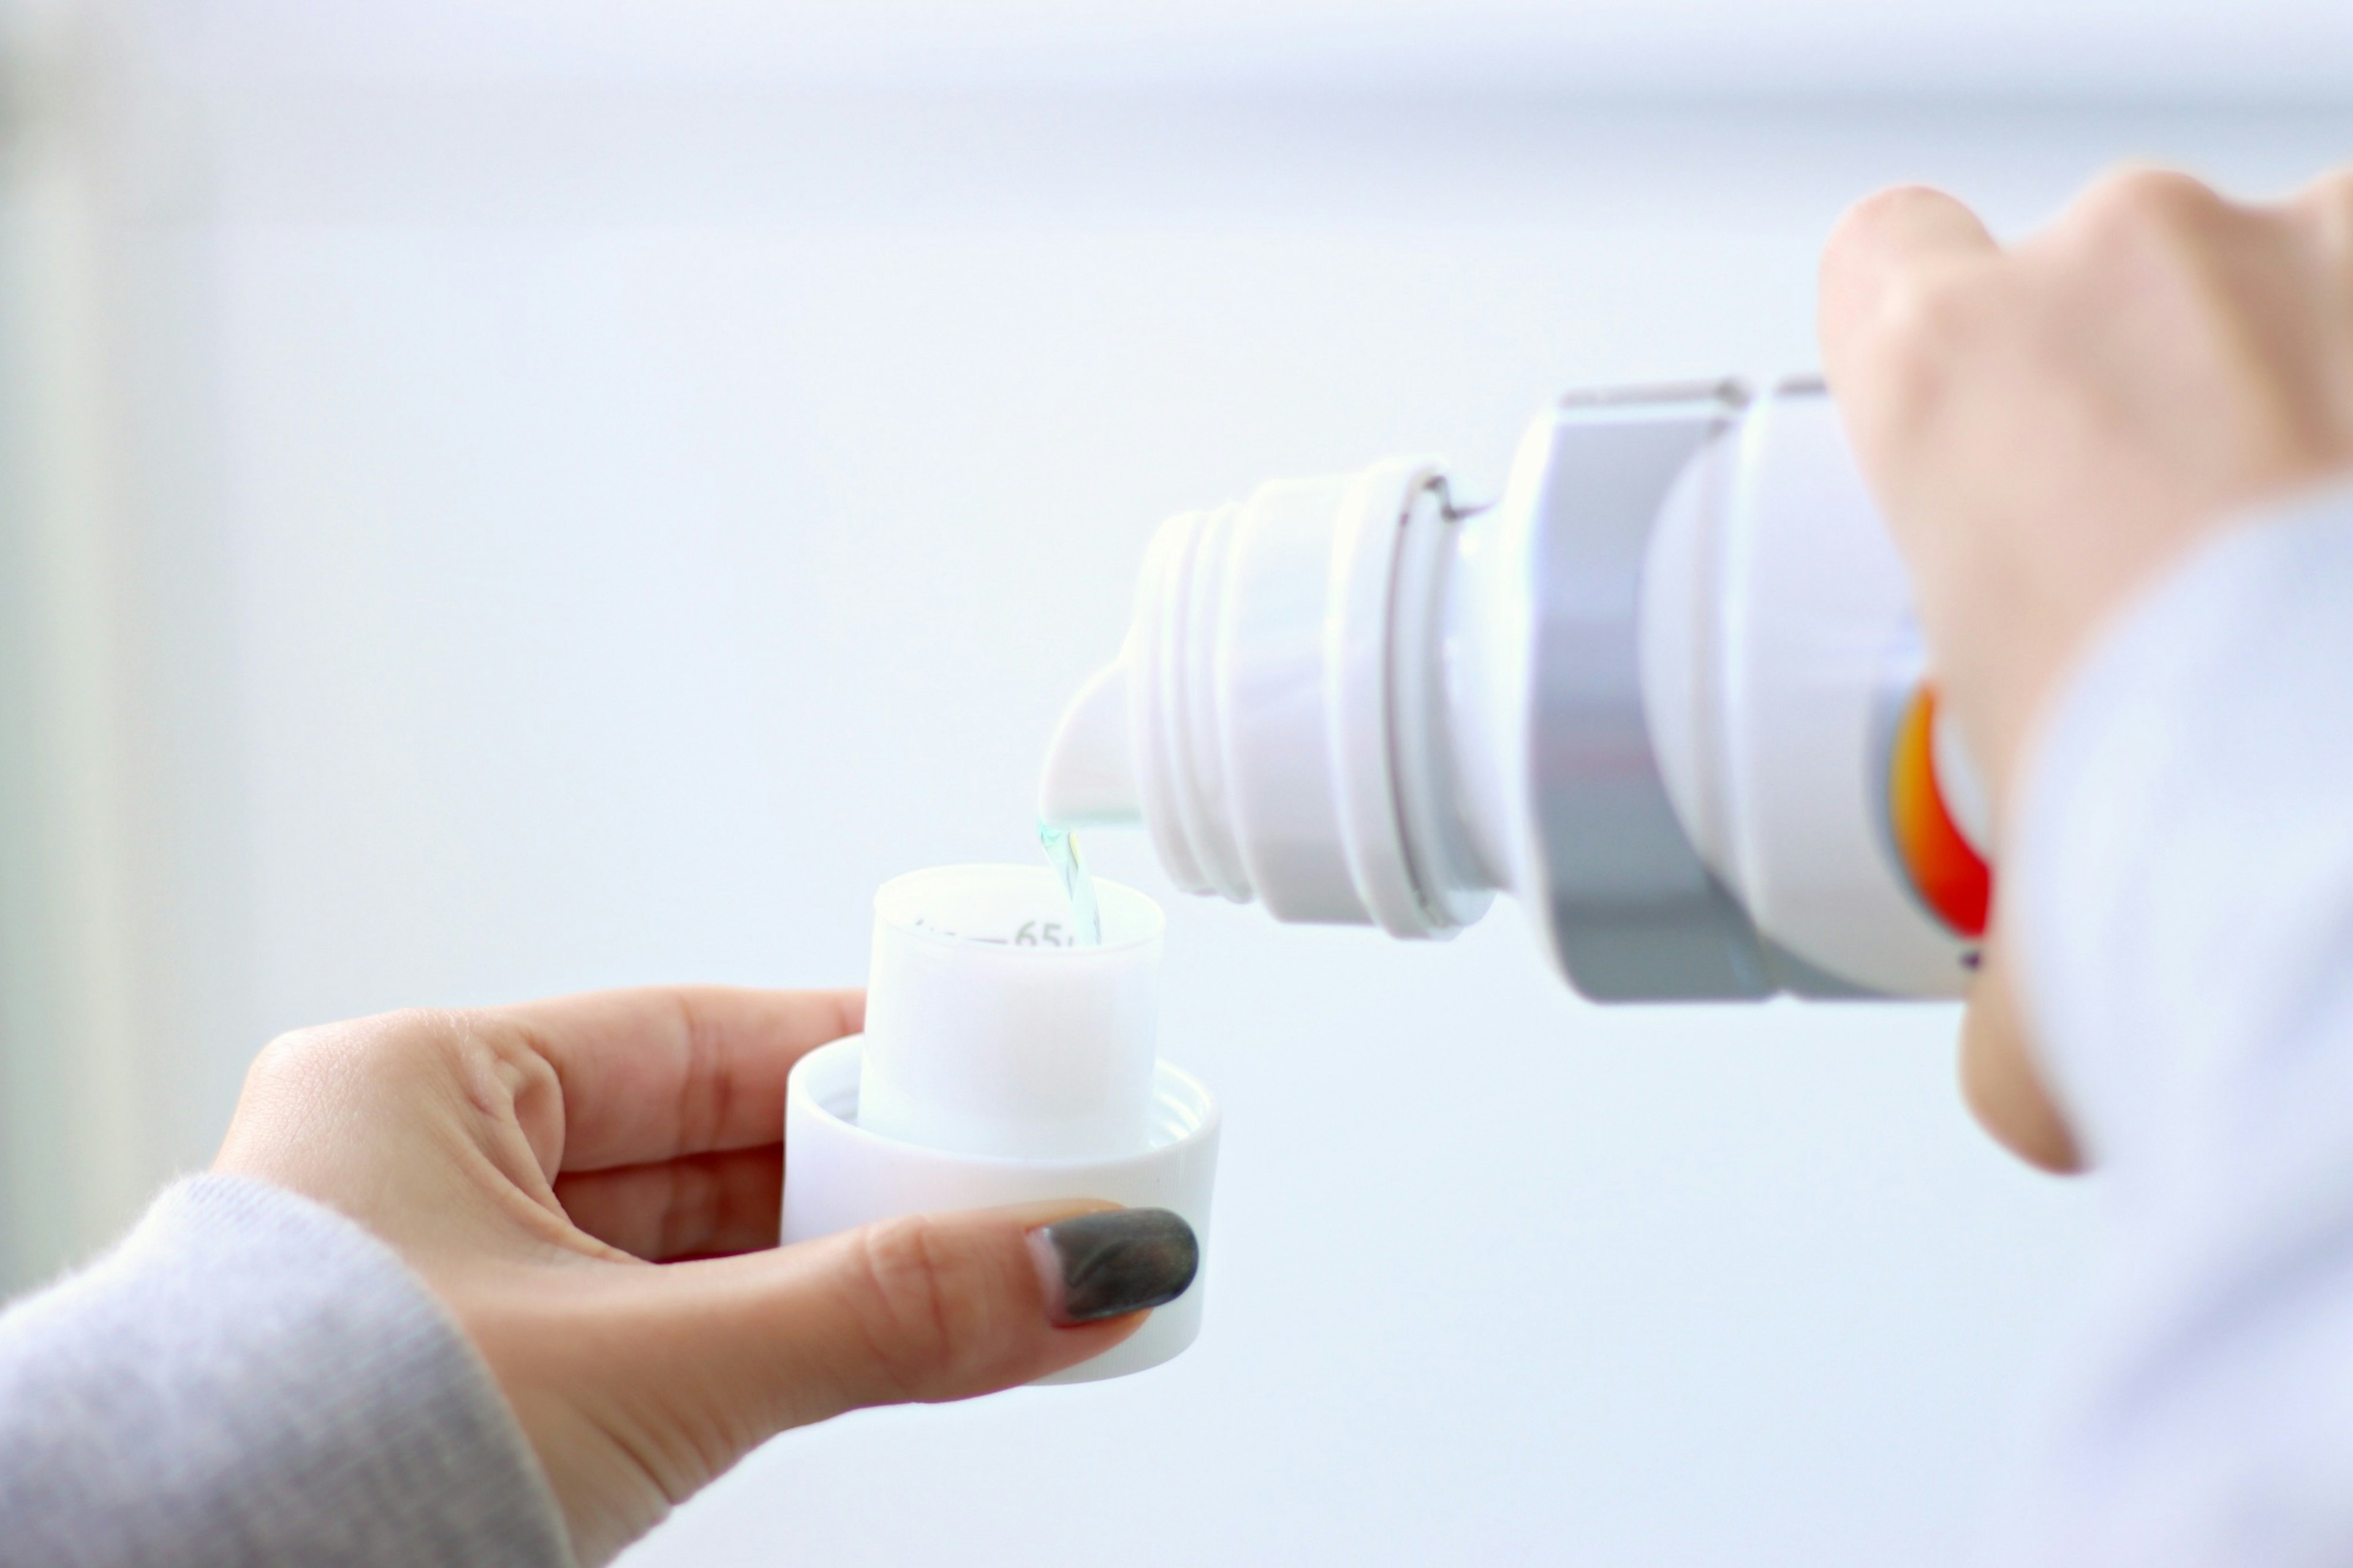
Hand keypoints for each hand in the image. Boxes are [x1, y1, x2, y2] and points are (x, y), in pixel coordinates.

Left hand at [213, 987, 1198, 1564]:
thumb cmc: (308, 1470)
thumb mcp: (645, 1364)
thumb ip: (877, 1311)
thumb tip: (1075, 1264)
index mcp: (424, 1087)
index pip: (695, 1034)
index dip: (848, 1047)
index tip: (971, 1062)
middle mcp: (424, 1174)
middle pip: (708, 1143)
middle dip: (860, 1172)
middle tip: (1000, 1182)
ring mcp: (443, 1290)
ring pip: (687, 1249)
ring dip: (825, 1268)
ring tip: (966, 1267)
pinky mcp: (472, 1394)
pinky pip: (657, 1333)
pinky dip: (766, 1340)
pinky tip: (866, 1346)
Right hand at [1819, 168, 2352, 1169]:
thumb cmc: (2217, 825)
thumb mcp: (2039, 941)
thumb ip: (2013, 971)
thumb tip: (2035, 1067)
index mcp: (1956, 379)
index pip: (1885, 259)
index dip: (1928, 343)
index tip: (1985, 448)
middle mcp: (2134, 265)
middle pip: (2114, 277)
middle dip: (2163, 402)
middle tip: (2208, 574)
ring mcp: (2341, 242)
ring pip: (2311, 278)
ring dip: (2328, 392)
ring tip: (2351, 570)